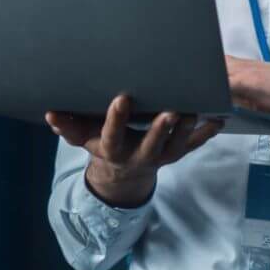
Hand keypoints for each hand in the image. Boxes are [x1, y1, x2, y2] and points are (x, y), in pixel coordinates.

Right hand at [46, 94, 223, 207]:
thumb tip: (50, 115)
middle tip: (170, 112)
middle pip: (152, 144)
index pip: (113, 135)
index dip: (116, 119)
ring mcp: (162, 156)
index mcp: (114, 150)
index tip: (121, 99)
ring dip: (189, 128)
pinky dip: (207, 132)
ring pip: (178, 145)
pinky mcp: (177, 152)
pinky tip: (219, 117)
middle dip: (161, 129)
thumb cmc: (102, 144)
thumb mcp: (82, 137)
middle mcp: (140, 156)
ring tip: (197, 109)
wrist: (124, 170)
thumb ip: (68, 127)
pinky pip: (195, 144)